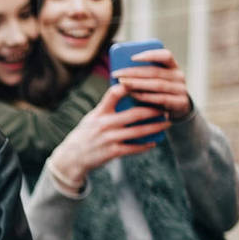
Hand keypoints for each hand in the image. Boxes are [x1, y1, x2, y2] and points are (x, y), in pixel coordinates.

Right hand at [48, 85, 168, 189]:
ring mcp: (109, 139)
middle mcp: (104, 124)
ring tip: (167, 123)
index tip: (146, 82)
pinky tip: (154, 142)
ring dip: (155, 127)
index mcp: (99, 112)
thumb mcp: (92, 117)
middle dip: (154, 111)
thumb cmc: (85, 134)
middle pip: (135, 114)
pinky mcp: (112, 152)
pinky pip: (133, 148)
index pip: (115, 93)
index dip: (131, 86)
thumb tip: (128, 94)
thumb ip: (108, 107)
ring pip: (138, 132)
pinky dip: (145, 145)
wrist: (71, 158)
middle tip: (166, 107)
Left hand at [111, 48, 191, 120]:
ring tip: (123, 83)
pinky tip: (133, 95)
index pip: (165, 55)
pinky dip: (146, 96)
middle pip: (155, 72)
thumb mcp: (154, 81)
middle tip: (117, 74)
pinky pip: (162, 98)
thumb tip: (121, 70)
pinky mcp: (180, 103)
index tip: (132, 58)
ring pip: (157, 84)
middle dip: (134, 72)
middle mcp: (179, 76)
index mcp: (173, 66)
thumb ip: (143, 74)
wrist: (177, 111)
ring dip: (138, 84)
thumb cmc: (158, 93)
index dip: (150, 55)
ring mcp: (181, 89)